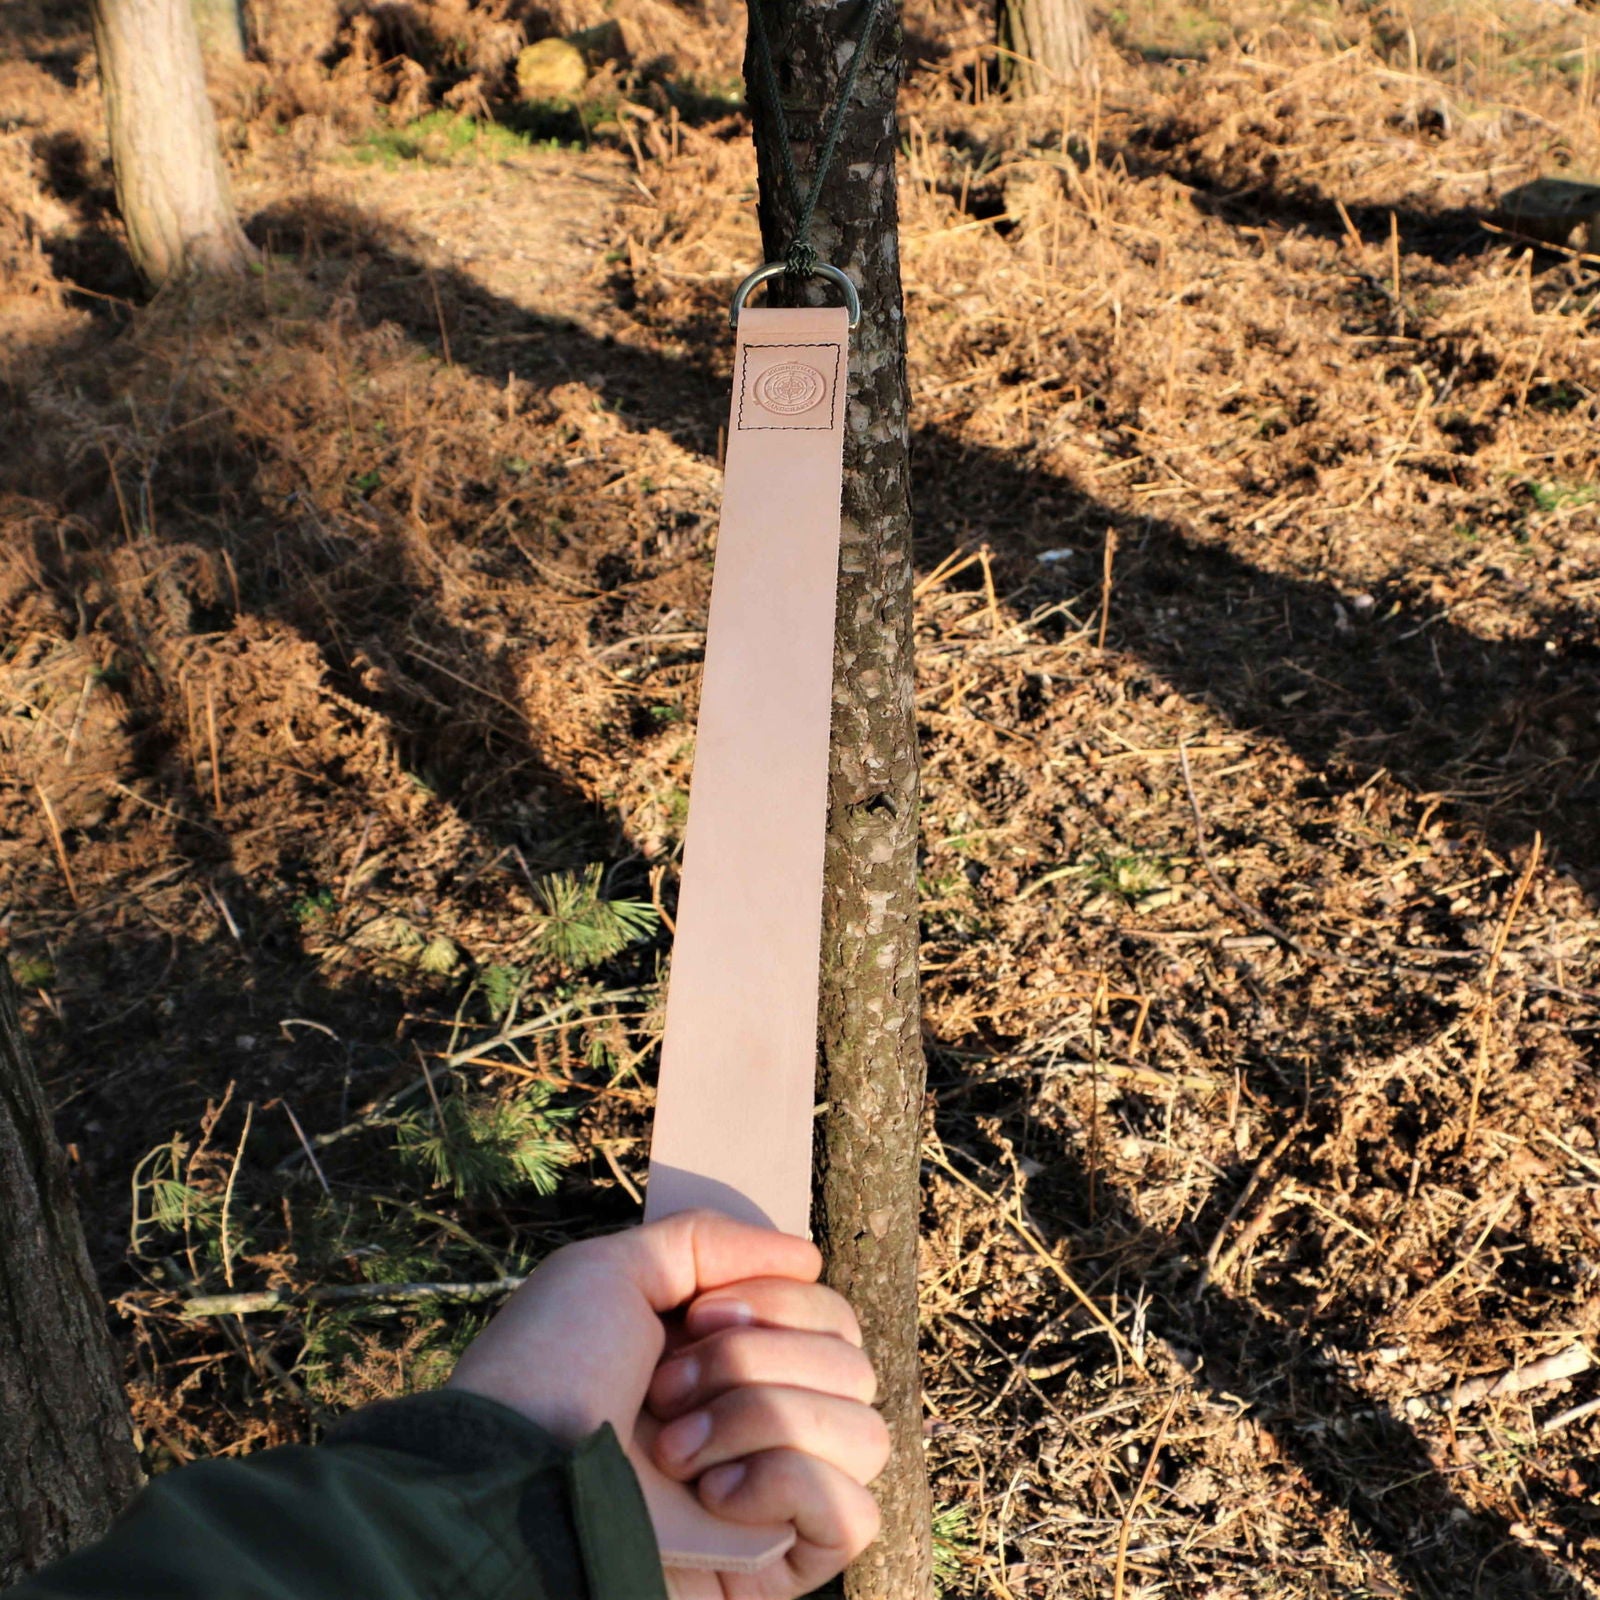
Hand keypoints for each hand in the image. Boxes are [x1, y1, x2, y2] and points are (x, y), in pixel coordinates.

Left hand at [446, 1210, 887, 1599]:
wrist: (513, 1480)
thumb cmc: (549, 1376)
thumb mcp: (612, 1271)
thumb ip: (708, 1241)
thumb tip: (810, 1257)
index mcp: (735, 1355)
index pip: (832, 1312)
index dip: (775, 1301)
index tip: (696, 1316)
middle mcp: (767, 1419)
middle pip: (854, 1361)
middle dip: (755, 1360)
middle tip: (669, 1385)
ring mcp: (779, 1494)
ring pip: (864, 1429)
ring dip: (762, 1419)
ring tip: (678, 1448)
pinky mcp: (784, 1562)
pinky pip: (854, 1512)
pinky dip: (787, 1485)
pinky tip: (716, 1497)